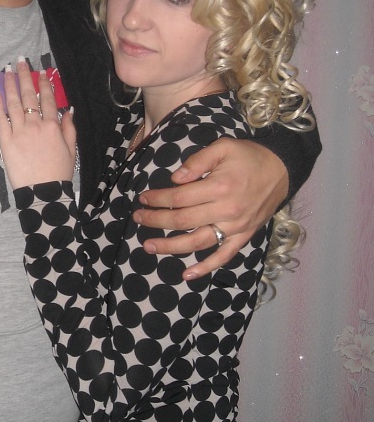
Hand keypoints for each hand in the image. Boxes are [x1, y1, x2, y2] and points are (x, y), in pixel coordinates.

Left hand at [0, 61, 75, 189]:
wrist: (44, 192)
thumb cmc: (59, 172)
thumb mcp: (71, 149)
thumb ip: (69, 128)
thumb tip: (69, 110)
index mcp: (53, 126)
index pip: (48, 99)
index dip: (44, 83)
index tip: (41, 71)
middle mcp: (36, 125)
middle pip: (29, 96)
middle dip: (25, 76)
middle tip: (20, 61)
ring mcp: (19, 132)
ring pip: (14, 103)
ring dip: (10, 85)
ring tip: (7, 71)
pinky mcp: (6, 141)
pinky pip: (0, 119)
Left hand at [133, 137, 287, 278]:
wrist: (282, 169)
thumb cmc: (249, 156)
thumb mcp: (223, 147)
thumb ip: (198, 161)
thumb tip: (176, 179)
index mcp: (220, 187)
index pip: (179, 197)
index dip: (158, 199)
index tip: (144, 198)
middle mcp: (227, 211)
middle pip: (183, 221)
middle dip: (156, 220)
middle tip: (139, 218)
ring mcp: (236, 227)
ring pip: (197, 242)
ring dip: (171, 247)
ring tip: (150, 246)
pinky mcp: (244, 236)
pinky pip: (224, 256)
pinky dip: (206, 268)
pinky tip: (188, 274)